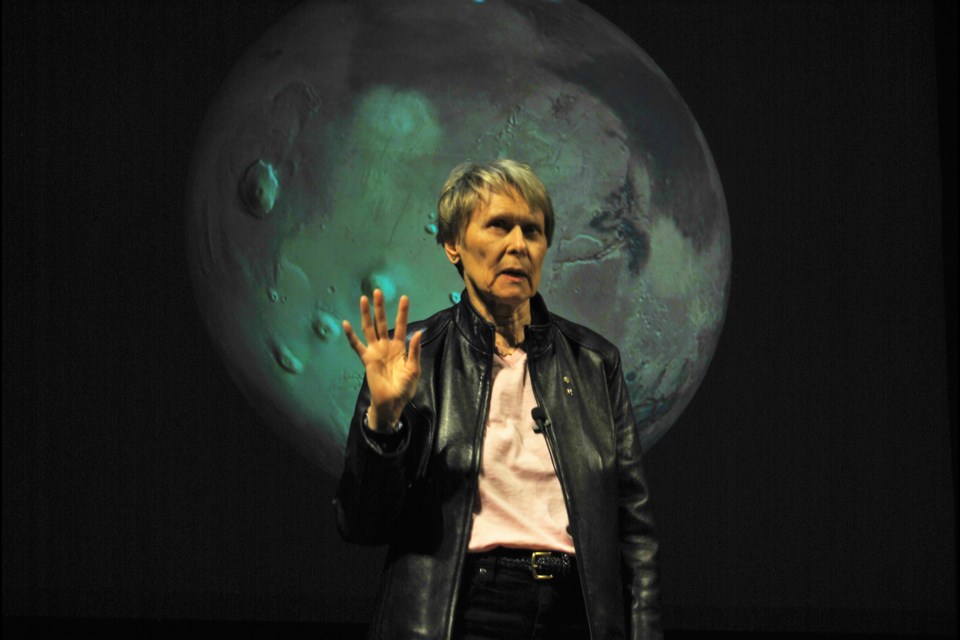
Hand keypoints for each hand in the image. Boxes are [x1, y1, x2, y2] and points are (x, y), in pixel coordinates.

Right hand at [343, 289, 422, 431]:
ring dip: (366, 314)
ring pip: (369, 329)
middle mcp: (386, 346)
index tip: (405, 298)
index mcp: (399, 347)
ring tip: (364, 299)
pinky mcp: (366, 359)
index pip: (400, 325)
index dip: (402, 312)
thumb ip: (414, 351)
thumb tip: (418, 332)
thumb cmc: (404, 388)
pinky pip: (357, 345)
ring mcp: (375, 351)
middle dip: (380, 307)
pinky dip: (351, 335)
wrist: (392, 403)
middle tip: (378, 291)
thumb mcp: (414, 369)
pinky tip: (346, 323)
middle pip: (382, 322)